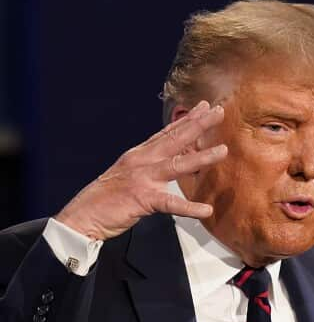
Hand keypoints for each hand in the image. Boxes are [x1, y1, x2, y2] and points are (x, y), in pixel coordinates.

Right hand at [55, 101, 226, 240]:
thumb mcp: (132, 173)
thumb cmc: (108, 197)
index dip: (187, 119)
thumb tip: (178, 158)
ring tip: (223, 151)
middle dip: (198, 125)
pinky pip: (169, 203)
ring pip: (176, 165)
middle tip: (219, 111)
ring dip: (201, 158)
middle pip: (174, 140)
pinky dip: (188, 207)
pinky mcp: (141, 199)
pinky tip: (205, 209)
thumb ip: (152, 164)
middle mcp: (141, 161)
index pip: (167, 133)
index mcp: (139, 155)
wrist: (83, 215)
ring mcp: (142, 179)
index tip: (204, 106)